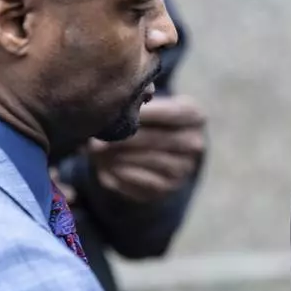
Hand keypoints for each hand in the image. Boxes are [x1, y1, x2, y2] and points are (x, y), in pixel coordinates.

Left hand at [89, 96, 206, 202]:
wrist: (162, 151)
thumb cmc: (151, 120)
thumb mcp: (153, 105)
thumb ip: (138, 102)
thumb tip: (112, 110)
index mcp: (194, 116)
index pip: (170, 113)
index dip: (142, 114)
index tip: (114, 111)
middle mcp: (195, 143)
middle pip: (156, 140)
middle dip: (122, 140)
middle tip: (95, 140)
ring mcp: (184, 168)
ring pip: (147, 161)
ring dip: (117, 157)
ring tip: (95, 152)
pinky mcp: (168, 188)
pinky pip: (141, 181)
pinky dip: (120, 174)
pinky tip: (105, 166)